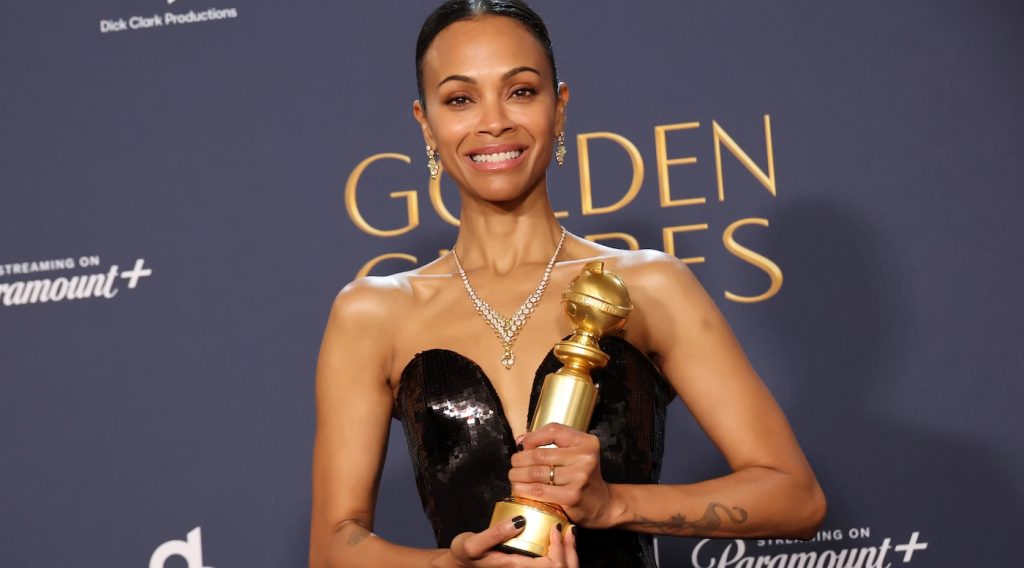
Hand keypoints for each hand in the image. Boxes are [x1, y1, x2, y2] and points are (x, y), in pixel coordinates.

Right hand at [446, 518, 577, 566]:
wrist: (460, 563)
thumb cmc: (465, 554)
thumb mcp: (473, 543)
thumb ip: (495, 534)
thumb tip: (520, 521)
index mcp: (516, 567)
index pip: (551, 565)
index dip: (559, 548)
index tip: (556, 528)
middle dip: (569, 550)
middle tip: (569, 528)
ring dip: (566, 551)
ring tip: (567, 531)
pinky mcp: (525, 566)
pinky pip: (550, 564)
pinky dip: (560, 552)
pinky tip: (558, 538)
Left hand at [509, 423, 614, 527]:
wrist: (602, 504)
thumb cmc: (582, 476)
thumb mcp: (575, 453)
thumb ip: (550, 442)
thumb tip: (521, 441)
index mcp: (586, 442)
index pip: (554, 430)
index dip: (533, 437)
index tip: (523, 446)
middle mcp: (585, 457)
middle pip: (540, 454)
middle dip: (519, 460)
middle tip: (514, 464)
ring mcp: (579, 477)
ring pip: (536, 473)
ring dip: (517, 475)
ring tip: (513, 476)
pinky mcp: (572, 496)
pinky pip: (539, 491)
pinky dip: (523, 489)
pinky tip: (518, 489)